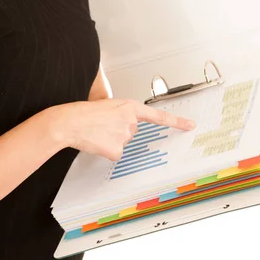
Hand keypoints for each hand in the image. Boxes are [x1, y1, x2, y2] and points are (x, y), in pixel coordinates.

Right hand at [49, 97, 195, 161]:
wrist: (69, 122)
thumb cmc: (83, 112)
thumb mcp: (105, 104)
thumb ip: (119, 114)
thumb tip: (120, 126)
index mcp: (129, 106)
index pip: (158, 115)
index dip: (176, 121)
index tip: (190, 125)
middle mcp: (131, 121)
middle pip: (132, 132)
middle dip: (119, 131)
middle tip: (102, 125)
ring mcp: (125, 136)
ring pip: (123, 143)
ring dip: (111, 140)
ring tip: (96, 132)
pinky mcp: (117, 150)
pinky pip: (115, 154)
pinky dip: (106, 150)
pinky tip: (96, 142)